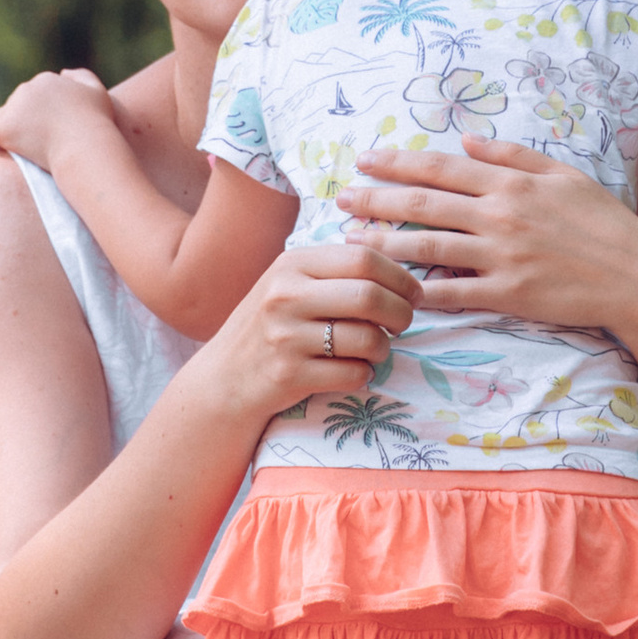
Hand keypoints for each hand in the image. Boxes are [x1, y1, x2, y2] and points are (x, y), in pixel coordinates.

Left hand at [0, 67, 115, 164]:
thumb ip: (82, 77)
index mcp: (46, 80)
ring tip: (9, 148)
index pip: (31, 94)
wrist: (86, 145)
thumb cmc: (96, 122)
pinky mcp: (3, 129)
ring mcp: (14, 108)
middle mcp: (27, 89)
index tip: (40, 130)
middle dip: (20, 121)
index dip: (35, 112)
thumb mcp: (97, 92)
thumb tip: (63, 73)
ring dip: (4, 130)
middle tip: (29, 144)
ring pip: (0, 118)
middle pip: (15, 106)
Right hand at [201, 230, 423, 419]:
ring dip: (383, 348)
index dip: (400, 277)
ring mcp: (285, 336)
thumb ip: (332, 271)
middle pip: (370, 296)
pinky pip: (352, 374)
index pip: (363, 259)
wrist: (224, 379)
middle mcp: (285, 295)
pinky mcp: (289, 375)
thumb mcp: (288, 284)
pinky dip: (363, 375)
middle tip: (403, 324)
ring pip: (367, 338)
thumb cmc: (268, 328)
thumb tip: (397, 265)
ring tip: (376, 350)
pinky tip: (353, 371)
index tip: (413, 294)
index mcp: (292, 264)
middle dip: (401, 313)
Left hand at [346, 139, 637, 336]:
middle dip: (377, 199)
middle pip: (424, 205)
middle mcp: (500, 216)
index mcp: (511, 184)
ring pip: (429, 247)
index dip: (398, 162)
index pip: (441, 168)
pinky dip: (421, 290)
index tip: (366, 159)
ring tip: (352, 239)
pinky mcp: (508, 294)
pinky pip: (454, 293)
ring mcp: (502, 257)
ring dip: (385, 242)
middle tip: (342, 196)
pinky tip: (392, 288)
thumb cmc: (604, 222)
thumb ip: (513, 156)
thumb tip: (469, 141)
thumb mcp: (564, 175)